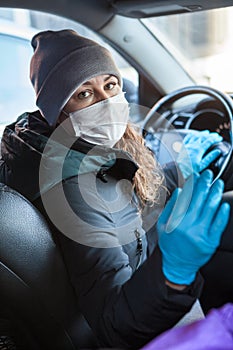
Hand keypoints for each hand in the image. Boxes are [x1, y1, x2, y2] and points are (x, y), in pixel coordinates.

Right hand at [157, 170, 229, 284]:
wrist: (178, 265)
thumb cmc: (169, 244)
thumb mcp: (162, 225)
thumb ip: (170, 207)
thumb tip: (180, 191)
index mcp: (175, 222)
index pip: (185, 198)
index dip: (191, 185)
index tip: (195, 175)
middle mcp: (188, 227)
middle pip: (199, 200)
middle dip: (204, 184)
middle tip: (208, 175)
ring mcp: (201, 234)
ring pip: (210, 209)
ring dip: (215, 194)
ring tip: (218, 184)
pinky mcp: (211, 241)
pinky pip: (219, 224)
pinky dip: (222, 213)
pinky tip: (223, 204)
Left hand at [177, 130, 222, 178]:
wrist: (178, 170)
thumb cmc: (190, 169)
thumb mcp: (202, 165)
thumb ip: (210, 157)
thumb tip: (217, 152)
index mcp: (199, 150)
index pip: (209, 141)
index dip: (215, 139)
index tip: (219, 138)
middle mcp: (193, 145)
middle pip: (203, 137)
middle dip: (210, 135)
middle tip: (215, 135)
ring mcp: (188, 145)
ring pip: (196, 136)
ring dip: (202, 133)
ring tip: (206, 132)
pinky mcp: (183, 147)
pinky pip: (188, 138)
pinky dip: (192, 134)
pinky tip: (193, 134)